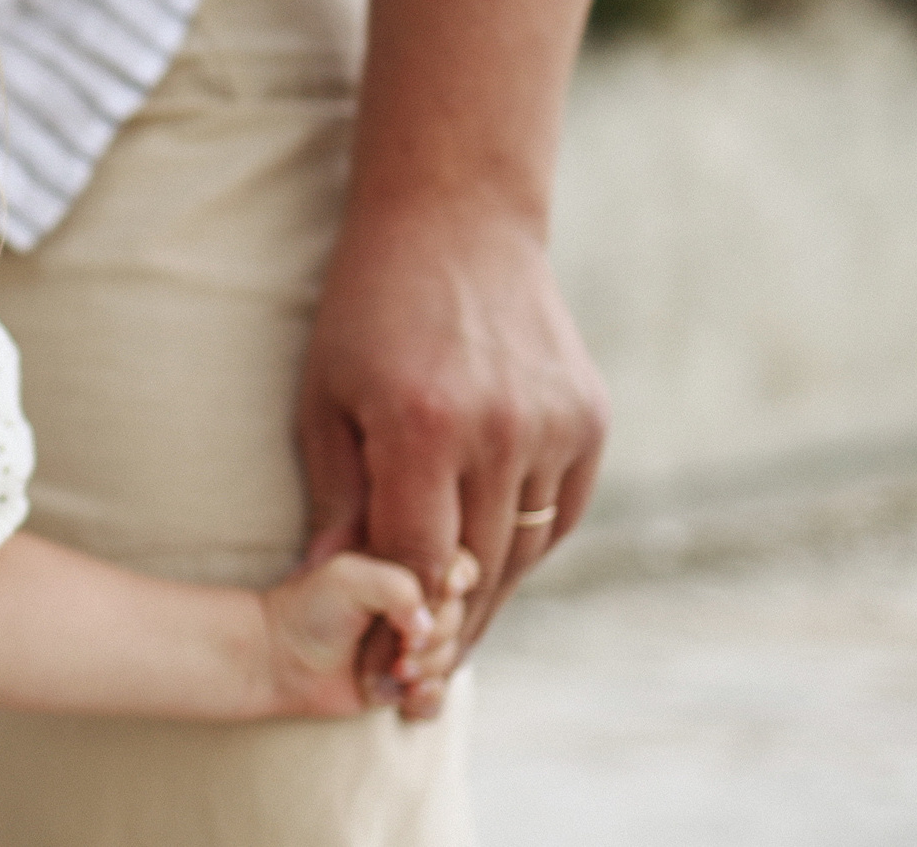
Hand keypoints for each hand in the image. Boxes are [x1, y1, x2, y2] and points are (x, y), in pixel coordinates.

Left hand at [263, 549, 473, 717]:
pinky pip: (439, 694)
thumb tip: (427, 625)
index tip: (443, 591)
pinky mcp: (405, 678)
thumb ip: (398, 587)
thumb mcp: (348, 577)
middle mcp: (413, 601)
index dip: (457, 581)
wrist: (279, 659)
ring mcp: (411, 641)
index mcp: (402, 562)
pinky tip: (402, 696)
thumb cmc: (307, 609)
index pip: (458, 565)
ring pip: (452, 658)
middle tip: (401, 648)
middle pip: (460, 617)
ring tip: (391, 672)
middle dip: (434, 638)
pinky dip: (426, 698)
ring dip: (426, 670)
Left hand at [296, 200, 608, 716]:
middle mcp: (502, 433)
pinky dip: (524, 551)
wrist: (456, 222)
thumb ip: (337, 500)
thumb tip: (329, 592)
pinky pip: (559, 517)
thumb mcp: (325, 398)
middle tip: (415, 693)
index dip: (398, 630)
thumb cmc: (366, 309)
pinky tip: (491, 578)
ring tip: (449, 653)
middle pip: (479, 572)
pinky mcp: (591, 422)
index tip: (377, 675)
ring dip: (488, 604)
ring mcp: (557, 427)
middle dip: (443, 637)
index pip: (419, 564)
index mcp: (423, 427)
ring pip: (524, 553)